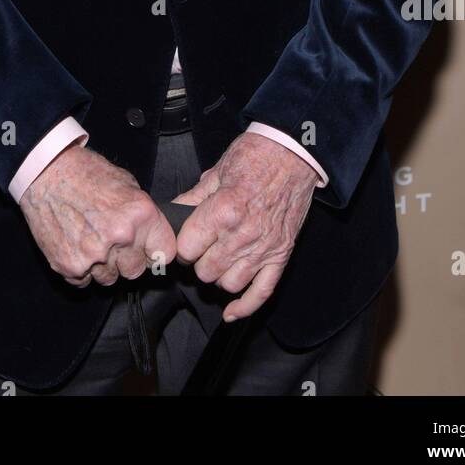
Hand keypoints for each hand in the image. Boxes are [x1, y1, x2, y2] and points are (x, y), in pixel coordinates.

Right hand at [19, 143, 175, 287]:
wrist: (46, 172)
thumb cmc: (86, 173)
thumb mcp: (127, 183)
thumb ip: (142, 215)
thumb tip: (152, 236)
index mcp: (140, 214)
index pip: (164, 254)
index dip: (155, 252)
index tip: (147, 250)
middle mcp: (121, 237)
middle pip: (135, 271)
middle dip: (127, 260)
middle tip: (113, 242)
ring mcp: (94, 255)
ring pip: (109, 279)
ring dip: (102, 266)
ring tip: (90, 239)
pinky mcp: (69, 266)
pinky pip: (83, 282)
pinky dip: (80, 269)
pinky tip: (75, 245)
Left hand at [172, 132, 318, 321]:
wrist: (293, 154)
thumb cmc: (255, 157)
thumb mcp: (216, 171)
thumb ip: (193, 198)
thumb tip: (171, 213)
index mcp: (224, 211)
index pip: (187, 248)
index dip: (182, 244)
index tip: (185, 238)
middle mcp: (243, 234)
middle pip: (205, 271)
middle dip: (199, 260)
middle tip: (202, 247)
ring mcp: (264, 248)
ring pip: (229, 284)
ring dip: (219, 275)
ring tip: (219, 259)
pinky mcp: (281, 255)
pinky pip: (262, 293)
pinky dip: (245, 307)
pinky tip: (231, 311)